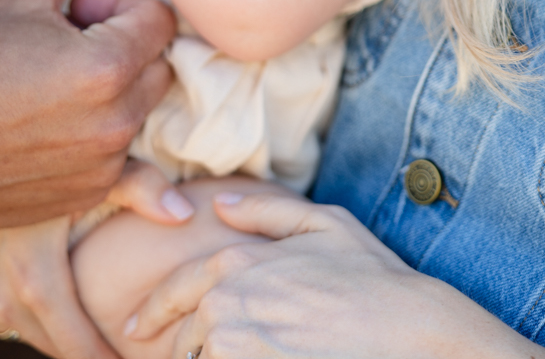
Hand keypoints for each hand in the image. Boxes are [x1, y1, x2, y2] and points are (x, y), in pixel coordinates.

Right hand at [0, 0, 175, 225]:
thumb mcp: (18, 4)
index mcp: (108, 66)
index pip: (158, 19)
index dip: (122, 7)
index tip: (81, 11)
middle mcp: (117, 118)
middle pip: (157, 64)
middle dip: (126, 47)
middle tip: (70, 44)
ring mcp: (104, 162)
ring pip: (140, 108)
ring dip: (115, 92)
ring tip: (55, 84)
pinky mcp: (88, 193)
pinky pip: (124, 159)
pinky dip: (105, 139)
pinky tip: (71, 128)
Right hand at [0, 163, 192, 358]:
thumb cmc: (43, 164)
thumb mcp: (93, 170)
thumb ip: (140, 187)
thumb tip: (184, 214)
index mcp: (36, 276)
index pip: (74, 343)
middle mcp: (8, 293)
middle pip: (53, 346)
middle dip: (89, 356)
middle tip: (127, 357)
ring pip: (32, 334)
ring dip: (66, 342)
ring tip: (106, 346)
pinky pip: (18, 319)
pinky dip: (46, 325)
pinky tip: (72, 319)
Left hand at [128, 188, 544, 358]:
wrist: (405, 331)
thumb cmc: (371, 278)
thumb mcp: (325, 223)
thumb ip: (265, 209)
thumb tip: (219, 202)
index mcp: (237, 262)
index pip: (176, 291)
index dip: (153, 312)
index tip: (138, 329)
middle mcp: (226, 305)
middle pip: (183, 338)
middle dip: (186, 346)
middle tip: (194, 354)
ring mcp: (235, 347)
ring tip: (237, 351)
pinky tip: (256, 357)